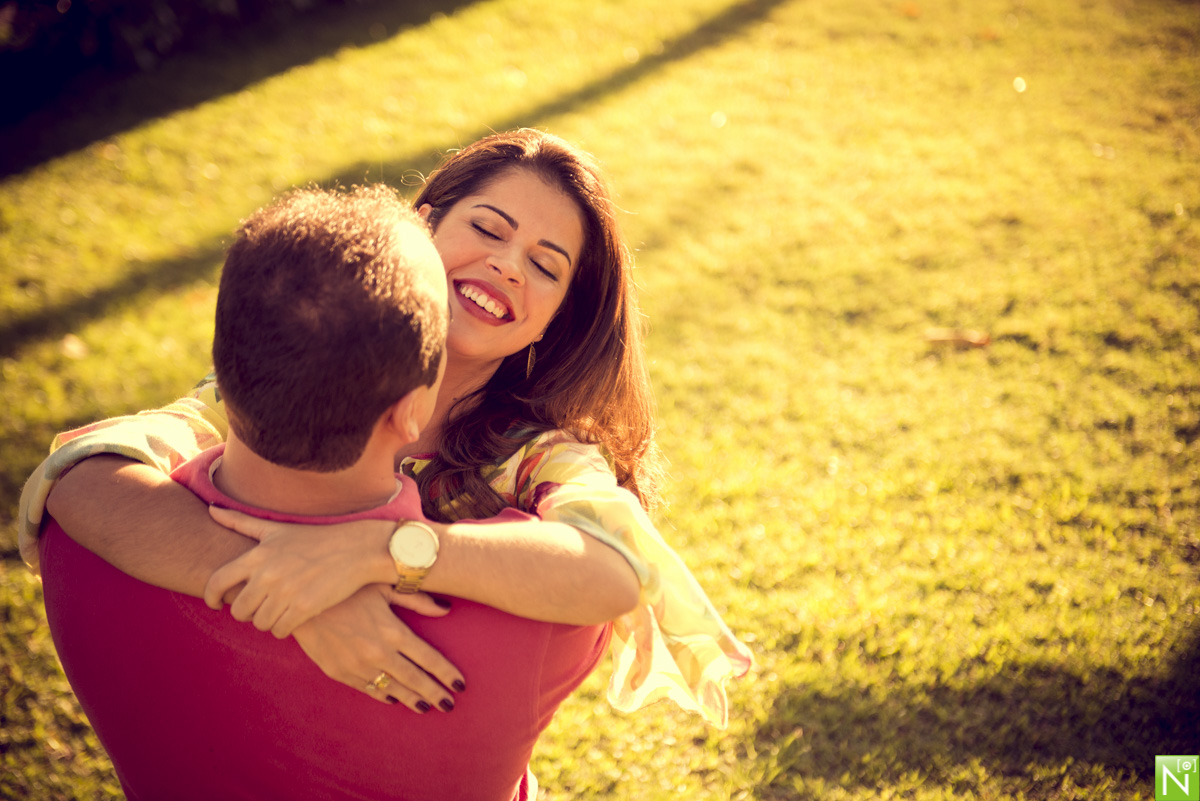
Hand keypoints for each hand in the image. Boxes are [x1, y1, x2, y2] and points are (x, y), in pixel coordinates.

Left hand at [204, 506, 394, 637]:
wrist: (357, 549)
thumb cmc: (316, 539)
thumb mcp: (276, 529)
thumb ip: (241, 522)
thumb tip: (210, 510)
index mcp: (258, 555)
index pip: (217, 581)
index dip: (210, 596)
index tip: (215, 603)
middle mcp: (268, 574)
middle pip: (239, 610)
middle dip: (246, 612)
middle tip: (258, 607)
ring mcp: (286, 592)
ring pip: (259, 623)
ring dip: (267, 621)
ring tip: (279, 611)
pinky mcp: (304, 607)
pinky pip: (280, 630)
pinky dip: (283, 628)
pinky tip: (292, 617)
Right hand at [293, 585, 464, 713]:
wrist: (299, 598)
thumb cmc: (347, 586)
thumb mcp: (384, 585)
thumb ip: (417, 599)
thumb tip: (447, 609)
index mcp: (392, 631)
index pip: (428, 659)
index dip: (446, 674)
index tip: (460, 684)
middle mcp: (377, 652)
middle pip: (414, 679)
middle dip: (434, 693)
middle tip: (449, 705)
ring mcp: (357, 665)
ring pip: (392, 688)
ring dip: (411, 699)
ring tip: (426, 707)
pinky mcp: (338, 672)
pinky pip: (366, 689)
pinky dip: (382, 695)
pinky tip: (394, 700)